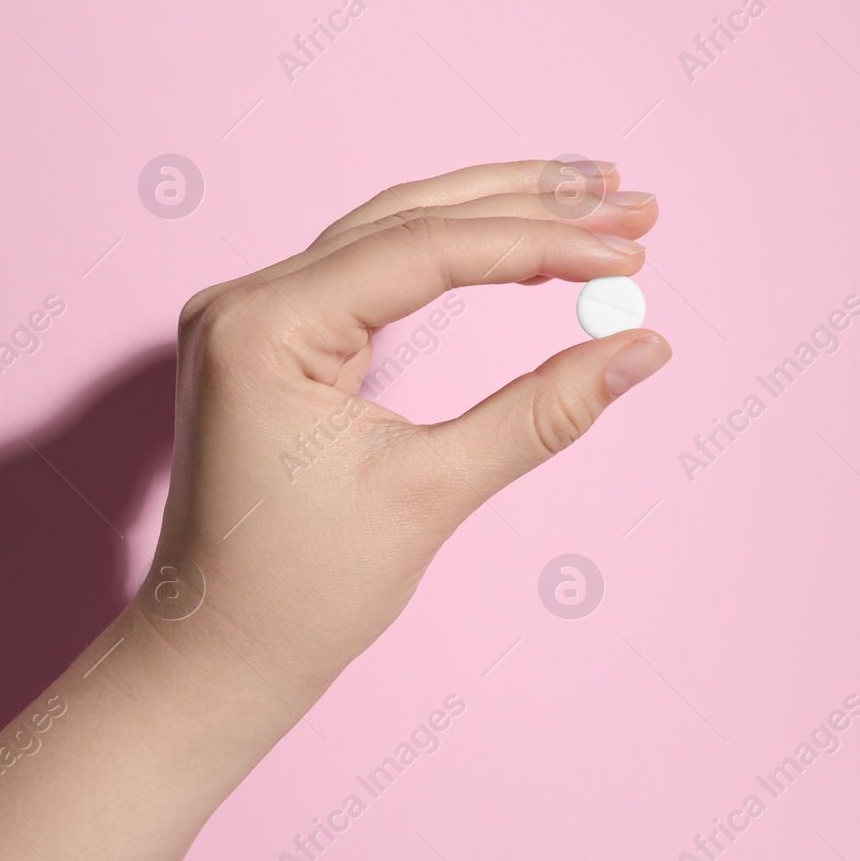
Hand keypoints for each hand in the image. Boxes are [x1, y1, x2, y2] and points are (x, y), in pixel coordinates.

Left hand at [151, 159, 670, 680]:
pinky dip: (462, 258)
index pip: (427, 249)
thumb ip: (541, 412)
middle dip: (533, 205)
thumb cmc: (302, 593)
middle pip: (415, 215)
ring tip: (598, 204)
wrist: (217, 658)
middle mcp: (250, 300)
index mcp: (263, 326)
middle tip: (634, 202)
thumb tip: (642, 350)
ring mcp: (261, 316)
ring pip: (401, 231)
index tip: (628, 260)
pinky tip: (526, 249)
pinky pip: (384, 273)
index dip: (540, 245)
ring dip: (503, 217)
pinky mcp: (285, 341)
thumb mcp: (432, 493)